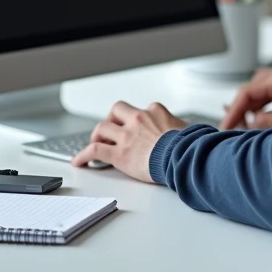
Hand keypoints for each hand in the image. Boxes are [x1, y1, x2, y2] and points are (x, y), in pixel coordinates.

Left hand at [71, 101, 187, 181]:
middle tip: (112, 131)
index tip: (136, 129)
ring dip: (97, 136)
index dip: (136, 120)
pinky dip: (83, 155)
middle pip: (116, 110)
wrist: (183, 156)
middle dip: (112, 119)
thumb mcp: (188, 128)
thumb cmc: (189, 145)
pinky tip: (79, 161)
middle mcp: (138, 119)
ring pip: (101, 128)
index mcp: (155, 111)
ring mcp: (126, 135)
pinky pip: (94, 150)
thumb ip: (182, 127)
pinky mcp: (118, 153)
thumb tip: (193, 131)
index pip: (141, 110)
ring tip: (97, 144)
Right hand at [221, 67, 271, 129]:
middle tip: (230, 131)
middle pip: (249, 92)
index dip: (233, 111)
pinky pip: (268, 99)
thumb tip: (249, 123)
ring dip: (249, 111)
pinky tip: (256, 123)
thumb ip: (268, 121)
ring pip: (257, 96)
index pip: (246, 93)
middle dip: (238, 111)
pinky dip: (260, 111)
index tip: (225, 127)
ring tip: (240, 129)